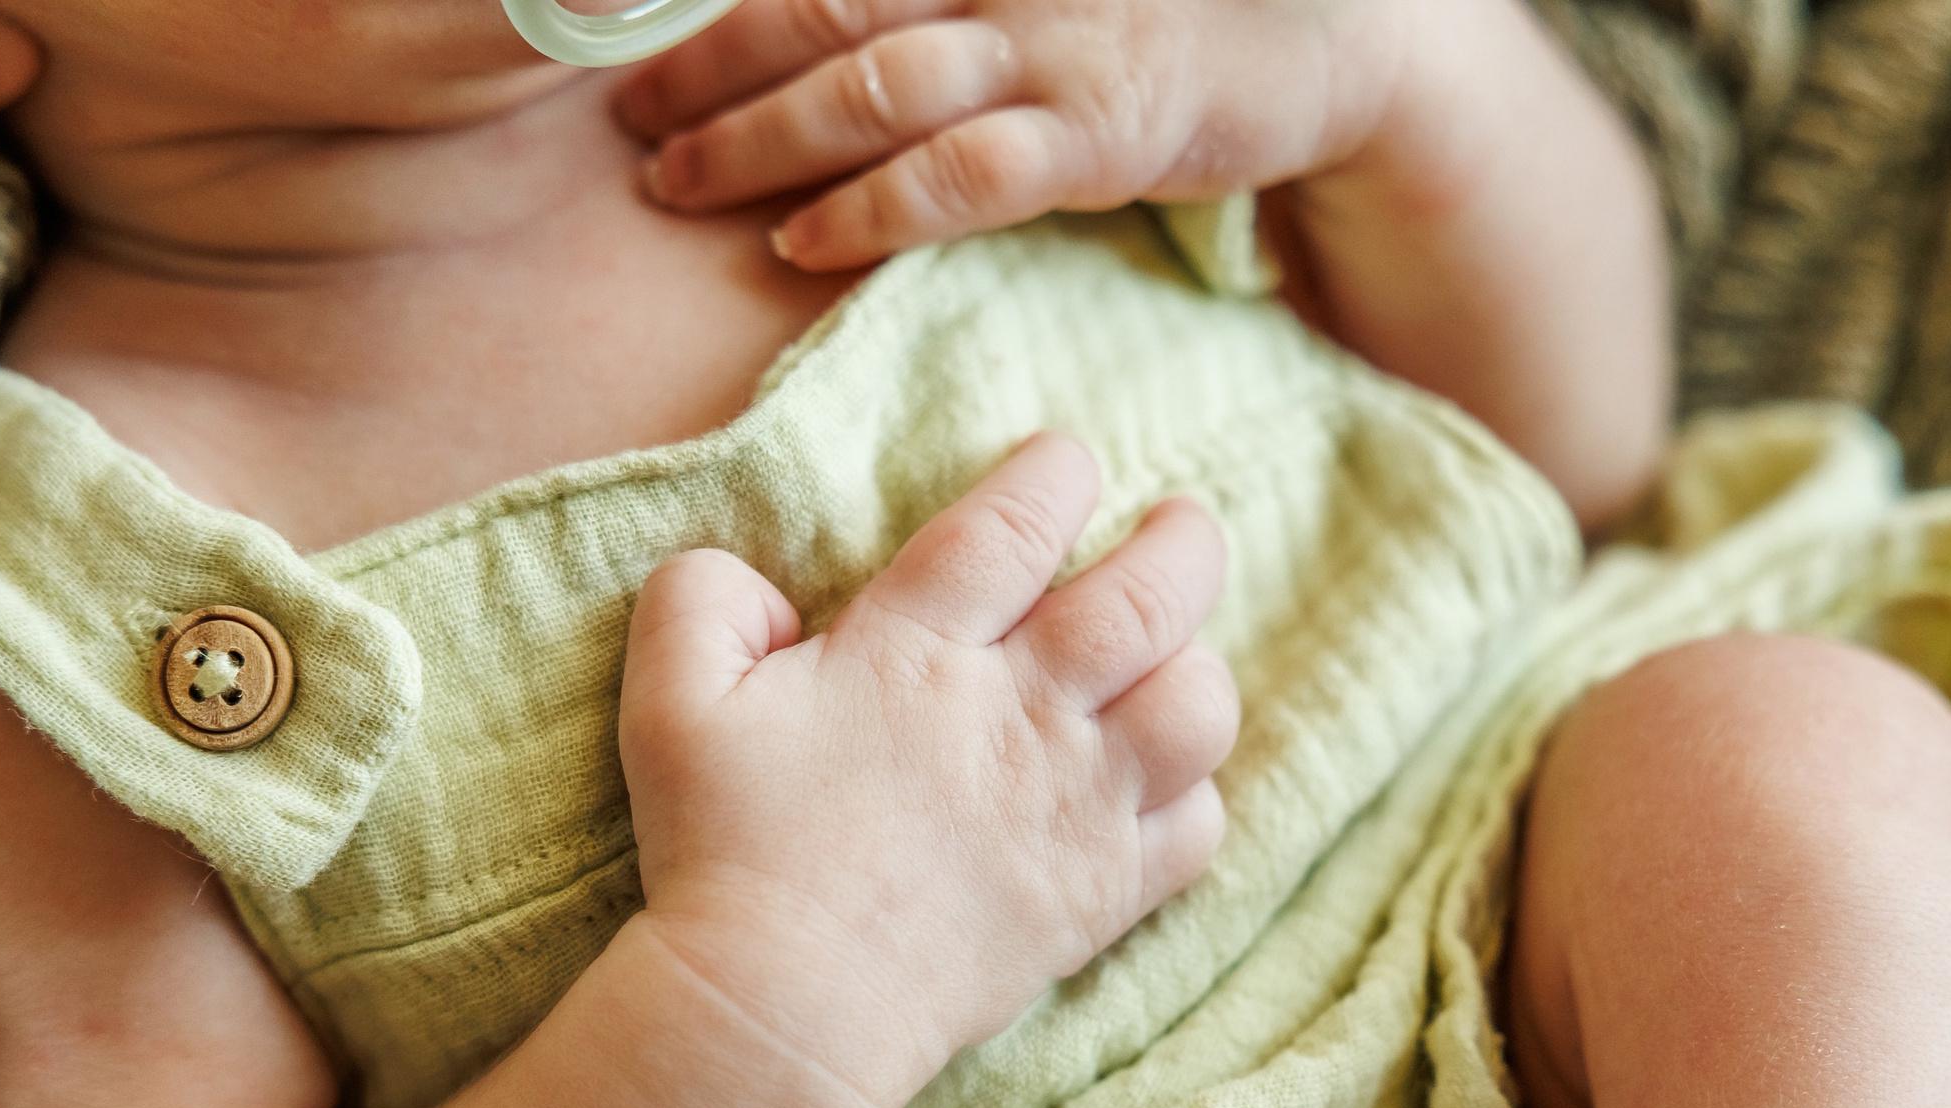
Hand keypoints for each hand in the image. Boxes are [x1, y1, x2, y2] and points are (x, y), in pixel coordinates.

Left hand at [614, 0, 1436, 268]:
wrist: (1331, 31)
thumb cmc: (1165, 15)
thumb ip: (940, 13)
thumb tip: (831, 37)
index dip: (717, 4)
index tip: (619, 40)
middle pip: (819, 7)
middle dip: (707, 64)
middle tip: (622, 118)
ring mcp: (1053, 50)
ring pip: (874, 84)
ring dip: (761, 136)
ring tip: (675, 182)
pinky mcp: (1104, 132)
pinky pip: (968, 172)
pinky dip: (877, 207)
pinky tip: (806, 241)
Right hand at [619, 433, 1236, 1107]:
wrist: (788, 1008)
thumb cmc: (723, 851)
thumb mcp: (670, 701)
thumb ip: (700, 602)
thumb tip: (753, 579)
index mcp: (917, 649)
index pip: (1016, 525)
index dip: (1056, 473)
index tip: (1067, 461)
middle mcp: (1018, 713)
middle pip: (1148, 598)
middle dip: (1183, 543)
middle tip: (1184, 522)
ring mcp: (1074, 806)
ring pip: (1198, 707)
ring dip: (1200, 665)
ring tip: (1177, 653)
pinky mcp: (1099, 895)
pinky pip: (1196, 827)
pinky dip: (1197, 793)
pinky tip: (1167, 782)